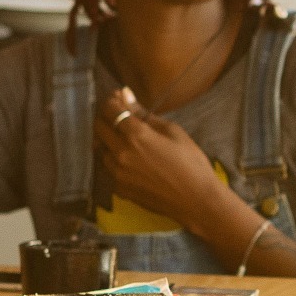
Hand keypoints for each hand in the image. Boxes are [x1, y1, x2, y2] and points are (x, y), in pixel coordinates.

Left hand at [95, 88, 233, 223]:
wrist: (197, 200)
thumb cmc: (191, 162)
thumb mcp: (172, 131)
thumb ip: (144, 114)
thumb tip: (125, 95)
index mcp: (136, 135)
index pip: (110, 110)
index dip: (112, 100)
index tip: (119, 98)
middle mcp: (121, 153)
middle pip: (98, 127)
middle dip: (106, 117)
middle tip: (120, 115)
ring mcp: (117, 173)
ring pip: (100, 148)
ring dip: (108, 139)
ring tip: (126, 139)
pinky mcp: (119, 189)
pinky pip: (108, 168)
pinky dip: (114, 159)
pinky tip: (131, 160)